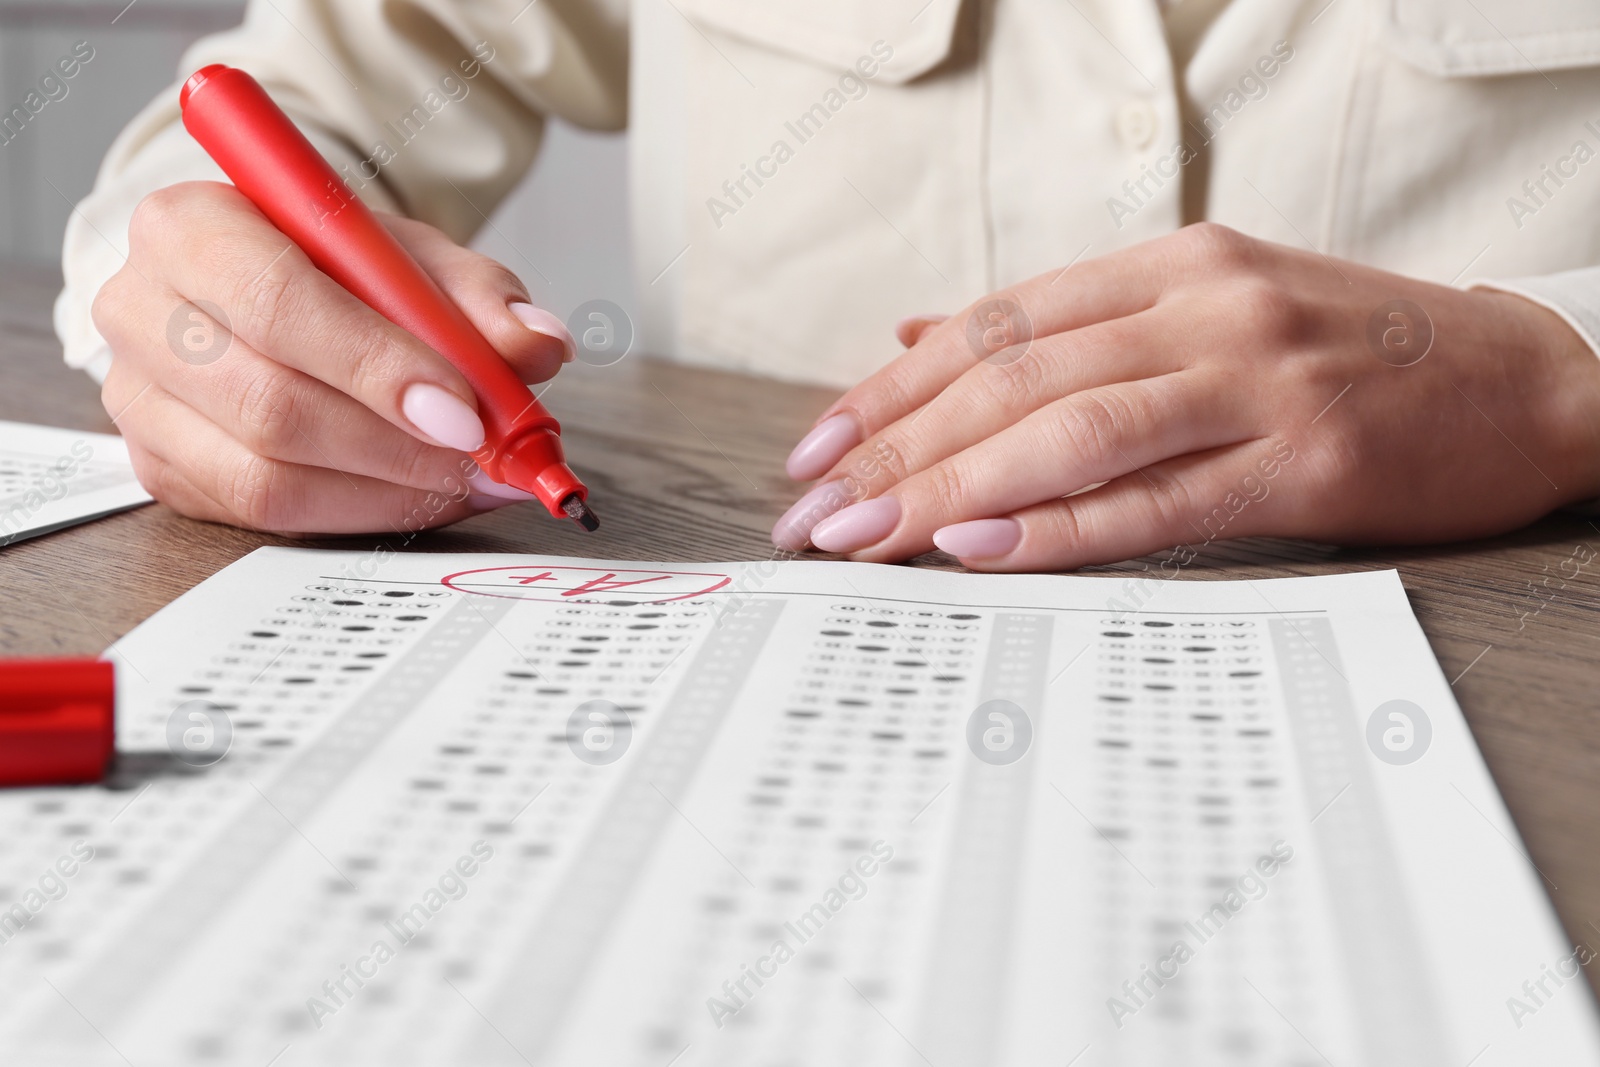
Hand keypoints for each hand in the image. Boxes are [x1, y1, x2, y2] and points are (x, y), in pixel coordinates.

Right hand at [93, 181, 575, 534]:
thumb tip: (538, 346)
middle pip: (267, 402)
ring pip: (264, 476)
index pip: (276, 301)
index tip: (463, 410)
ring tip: (466, 480)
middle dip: (394, 444)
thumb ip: (480, 296)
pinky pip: (265, 515)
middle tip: (481, 459)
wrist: (271, 289)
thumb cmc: (335, 267)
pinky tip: (422, 496)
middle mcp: (141, 310)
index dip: (374, 364)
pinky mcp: (163, 468)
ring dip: (386, 491)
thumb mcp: (413, 257)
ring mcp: (138, 400)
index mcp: (190, 226)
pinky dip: (361, 513)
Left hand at [772, 223, 1599, 569]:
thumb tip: (919, 332)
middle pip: (1010, 376)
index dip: (892, 386)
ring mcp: (1256, 379)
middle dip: (892, 448)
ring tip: (862, 538)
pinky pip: (1154, 498)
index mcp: (1173, 265)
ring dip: (947, 487)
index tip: (816, 445)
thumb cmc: (1353, 351)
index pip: (996, 324)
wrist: (1526, 381)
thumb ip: (1069, 325)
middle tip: (811, 510)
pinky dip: (1056, 523)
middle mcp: (1203, 307)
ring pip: (1067, 430)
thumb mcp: (1207, 305)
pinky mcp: (1305, 460)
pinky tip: (976, 545)